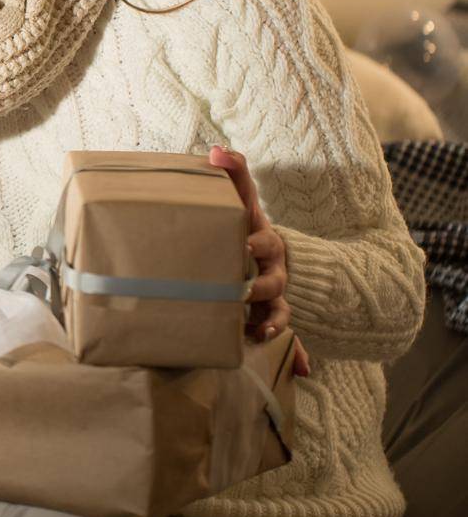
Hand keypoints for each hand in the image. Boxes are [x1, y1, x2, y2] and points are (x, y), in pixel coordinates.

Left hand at [209, 145, 298, 356]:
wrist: (264, 253)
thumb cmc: (244, 225)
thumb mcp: (240, 200)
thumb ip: (232, 172)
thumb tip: (215, 150)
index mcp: (264, 240)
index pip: (264, 238)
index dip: (256, 241)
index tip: (244, 244)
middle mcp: (273, 268)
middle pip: (273, 279)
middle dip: (260, 286)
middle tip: (241, 291)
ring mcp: (276, 295)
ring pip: (281, 310)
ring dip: (273, 320)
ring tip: (260, 329)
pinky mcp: (273, 317)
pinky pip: (288, 336)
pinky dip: (295, 351)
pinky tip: (300, 367)